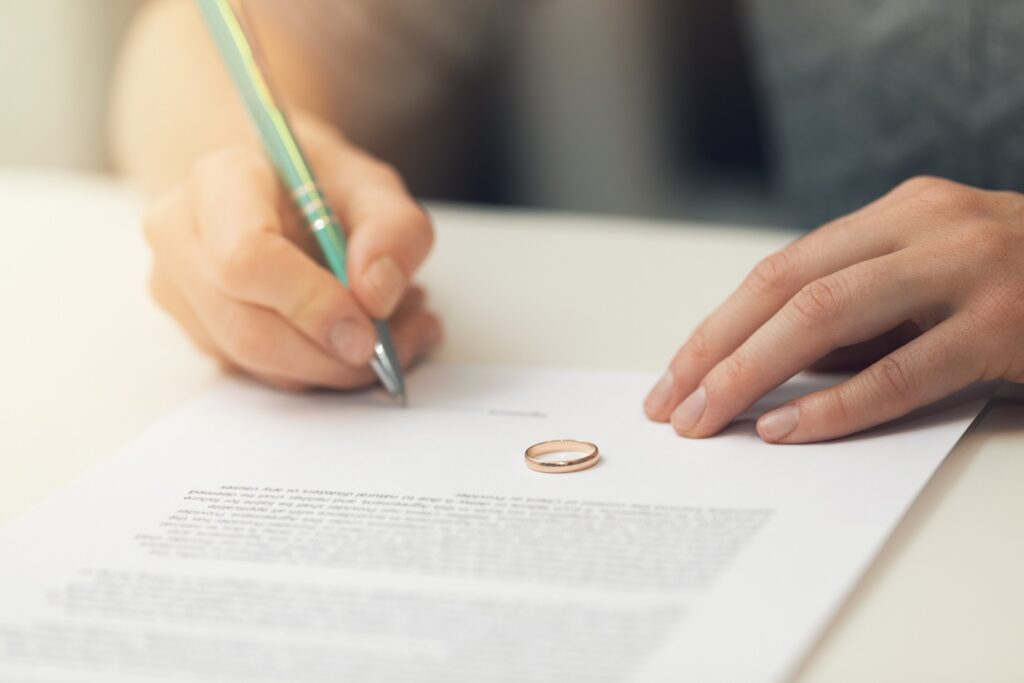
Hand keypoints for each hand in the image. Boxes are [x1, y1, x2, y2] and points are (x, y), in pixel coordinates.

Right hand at [144, 118, 440, 389]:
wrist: (276, 190)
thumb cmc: (322, 185)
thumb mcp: (376, 187)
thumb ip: (393, 231)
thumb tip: (376, 294)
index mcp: (221, 182)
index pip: (246, 258)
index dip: (312, 305)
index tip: (368, 329)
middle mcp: (182, 237)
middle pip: (247, 327)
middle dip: (331, 356)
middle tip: (397, 346)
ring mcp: (180, 291)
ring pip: (255, 362)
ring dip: (334, 367)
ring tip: (393, 335)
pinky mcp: (199, 333)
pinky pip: (261, 374)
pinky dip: (320, 371)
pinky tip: (360, 340)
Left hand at [644, 176, 1023, 442]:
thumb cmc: (1009, 287)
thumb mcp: (924, 282)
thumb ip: (854, 316)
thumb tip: (755, 372)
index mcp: (896, 215)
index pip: (778, 270)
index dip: (716, 326)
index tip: (672, 377)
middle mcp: (926, 228)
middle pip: (785, 289)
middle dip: (715, 352)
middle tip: (671, 408)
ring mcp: (968, 272)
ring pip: (826, 320)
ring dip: (752, 376)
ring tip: (707, 420)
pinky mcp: (1005, 326)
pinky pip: (901, 374)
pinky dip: (835, 407)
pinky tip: (787, 431)